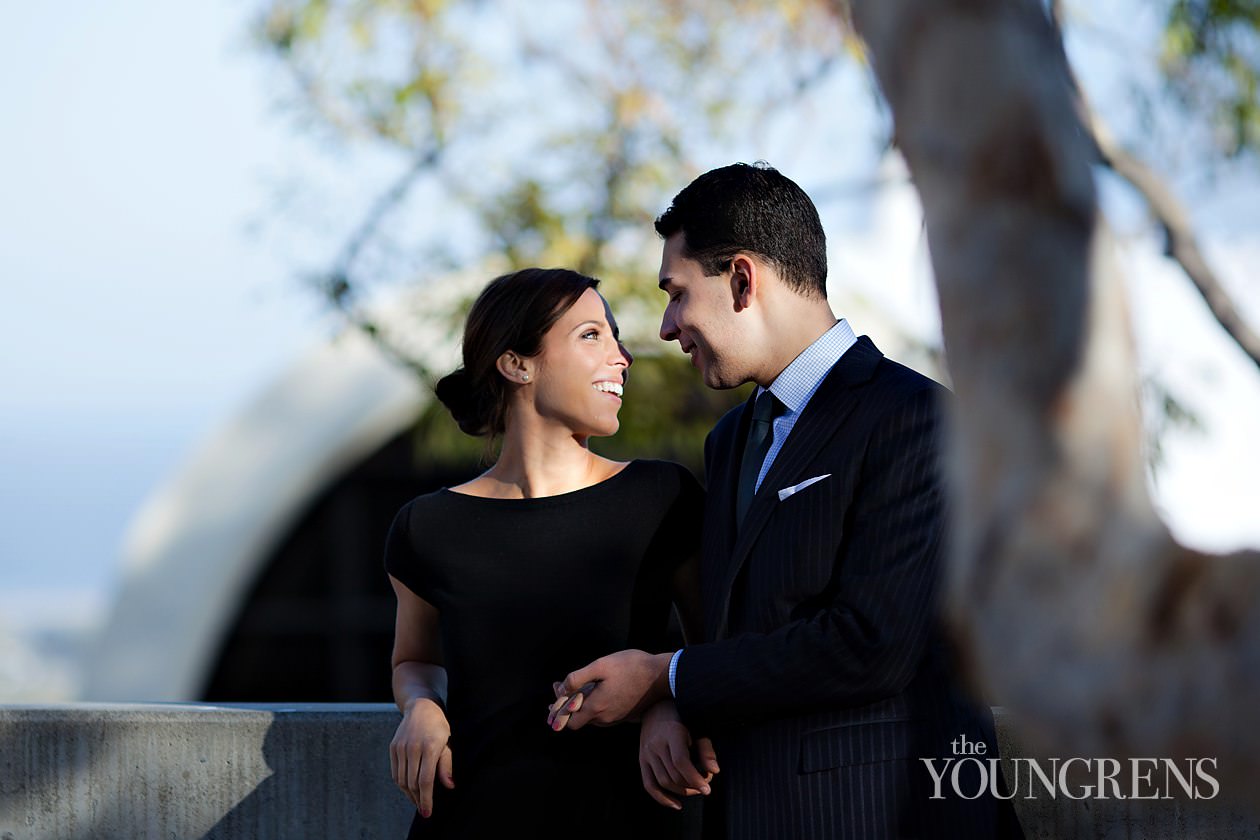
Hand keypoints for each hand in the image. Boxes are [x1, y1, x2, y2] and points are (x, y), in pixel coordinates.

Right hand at [389, 697, 453, 817]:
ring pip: (402, 780)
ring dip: (409, 794)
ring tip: (417, 800)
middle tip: (423, 808)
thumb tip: (449, 786)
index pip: (425, 781)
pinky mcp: (393, 747)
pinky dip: (401, 783)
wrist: (421, 707)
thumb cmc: (439, 726)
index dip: (426, 799)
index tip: (428, 812)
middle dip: (418, 799)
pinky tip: (409, 788)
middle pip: (412, 783)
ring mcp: (401, 747)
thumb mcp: (447, 743)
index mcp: (430, 747)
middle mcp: (413, 747)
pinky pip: (395, 772)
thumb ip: (446, 765)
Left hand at [551, 649, 672, 730]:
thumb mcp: (601, 665)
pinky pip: (603, 715)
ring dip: (581, 706)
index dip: (558, 708)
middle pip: (578, 721)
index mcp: (596, 707)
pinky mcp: (625, 715)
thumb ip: (578, 678)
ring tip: (577, 688)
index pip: (568, 719)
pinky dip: (594, 706)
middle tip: (562, 689)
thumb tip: (561, 688)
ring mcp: (616, 718)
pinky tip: (596, 692)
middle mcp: (604, 718)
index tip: (556, 688)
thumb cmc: (631, 666)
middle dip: (567, 707)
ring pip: (591, 718)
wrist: (662, 676)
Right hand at [639, 701, 718, 809]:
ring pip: (663, 782)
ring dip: (681, 791)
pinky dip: (662, 798)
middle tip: (705, 785)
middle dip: (691, 785)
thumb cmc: (682, 717)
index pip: (681, 762)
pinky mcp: (642, 760)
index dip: (695, 778)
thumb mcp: (698, 727)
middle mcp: (656, 744)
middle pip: (673, 775)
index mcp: (671, 733)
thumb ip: (706, 749)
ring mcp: (646, 753)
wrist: (656, 706)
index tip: (707, 788)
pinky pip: (649, 785)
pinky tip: (676, 805)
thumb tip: (714, 771)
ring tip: (695, 789)